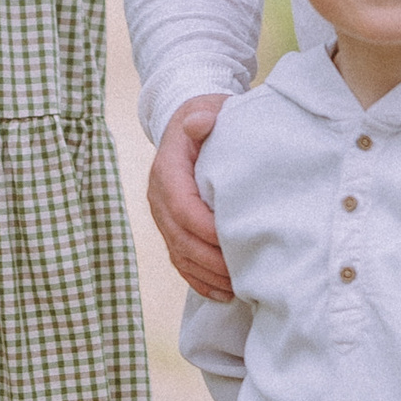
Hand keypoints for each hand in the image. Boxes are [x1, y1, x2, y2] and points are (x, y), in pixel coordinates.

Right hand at [148, 95, 232, 302]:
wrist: (189, 124)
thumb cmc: (206, 117)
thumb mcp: (206, 108)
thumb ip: (204, 116)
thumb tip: (199, 123)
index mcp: (166, 170)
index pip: (181, 207)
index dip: (205, 228)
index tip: (234, 240)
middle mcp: (159, 197)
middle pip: (180, 238)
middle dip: (211, 261)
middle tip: (242, 274)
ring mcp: (163, 216)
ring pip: (180, 255)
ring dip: (208, 275)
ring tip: (239, 288)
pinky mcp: (171, 229)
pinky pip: (180, 261)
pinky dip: (199, 280)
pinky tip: (223, 293)